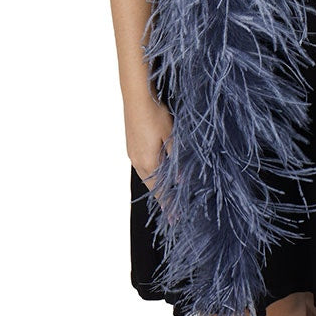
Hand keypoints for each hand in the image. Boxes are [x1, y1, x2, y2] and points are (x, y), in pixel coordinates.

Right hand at [126, 97, 175, 220]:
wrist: (136, 95)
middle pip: (152, 186)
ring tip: (167, 194)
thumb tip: (183, 179)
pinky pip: (143, 165)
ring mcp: (133, 153)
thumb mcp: (171, 136)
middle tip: (173, 210)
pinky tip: (158, 170)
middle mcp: (137, 161)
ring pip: (147, 176)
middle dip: (163, 198)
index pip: (160, 191)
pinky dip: (152, 173)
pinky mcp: (132, 145)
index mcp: (147, 163)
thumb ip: (177, 159)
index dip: (168, 205)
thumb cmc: (155, 114)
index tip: (175, 219)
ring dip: (157, 185)